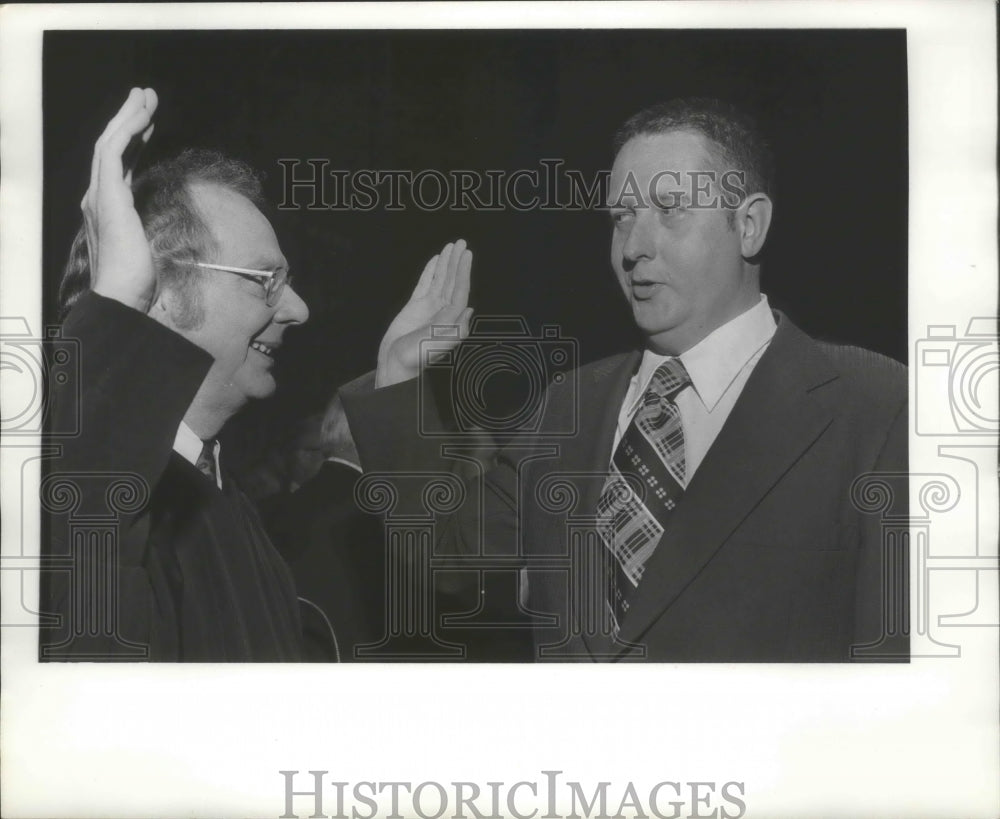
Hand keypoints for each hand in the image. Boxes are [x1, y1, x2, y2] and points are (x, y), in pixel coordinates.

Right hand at [82, 87, 157, 310]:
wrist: (120, 296)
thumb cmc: (136, 284)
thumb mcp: (148, 251)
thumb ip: (150, 234)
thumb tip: (165, 233)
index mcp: (109, 210)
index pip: (120, 167)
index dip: (134, 144)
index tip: (149, 126)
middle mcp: (98, 198)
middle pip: (112, 148)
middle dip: (129, 120)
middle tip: (146, 98)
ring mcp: (99, 195)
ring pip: (111, 142)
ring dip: (129, 117)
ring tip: (146, 97)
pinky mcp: (106, 194)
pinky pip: (113, 151)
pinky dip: (127, 130)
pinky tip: (142, 117)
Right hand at [376, 240, 473, 387]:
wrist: (394, 364)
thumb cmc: (415, 358)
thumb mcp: (436, 345)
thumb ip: (453, 328)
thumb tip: (469, 310)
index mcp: (450, 319)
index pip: (460, 290)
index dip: (463, 272)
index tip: (466, 255)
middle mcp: (442, 311)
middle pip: (452, 282)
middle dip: (456, 262)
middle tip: (461, 243)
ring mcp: (429, 308)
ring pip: (440, 280)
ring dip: (446, 263)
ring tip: (451, 247)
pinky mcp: (415, 306)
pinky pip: (425, 284)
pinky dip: (430, 272)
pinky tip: (435, 261)